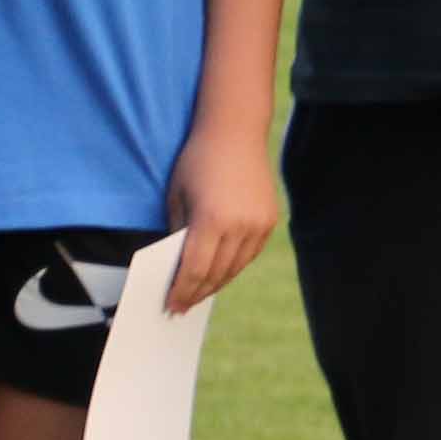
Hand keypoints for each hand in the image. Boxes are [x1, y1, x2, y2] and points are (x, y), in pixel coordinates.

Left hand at [161, 119, 279, 310]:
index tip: (171, 306)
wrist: (235, 131)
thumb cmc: (196, 161)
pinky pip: (248, 255)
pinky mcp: (269, 221)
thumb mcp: (177, 196)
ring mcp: (258, 225)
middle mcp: (239, 226)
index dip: (181, 291)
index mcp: (211, 220)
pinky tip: (219, 273)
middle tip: (182, 308)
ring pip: (234, 268)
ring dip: (215, 284)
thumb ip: (177, 233)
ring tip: (198, 295)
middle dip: (196, 293)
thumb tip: (177, 268)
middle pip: (215, 274)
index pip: (193, 269)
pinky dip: (232, 267)